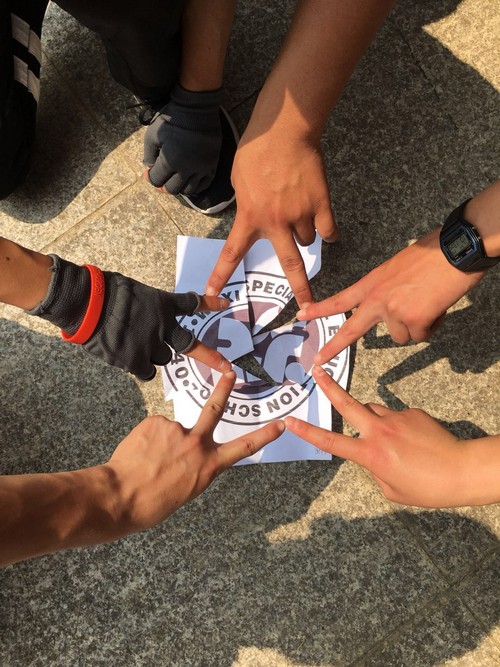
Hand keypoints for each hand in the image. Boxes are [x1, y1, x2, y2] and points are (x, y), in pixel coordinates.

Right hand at [29, 255, 231, 379]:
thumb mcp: (132, 290)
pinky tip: (129, 360)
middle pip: (187, 346)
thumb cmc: (103, 292)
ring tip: (132, 345)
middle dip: (206, 355)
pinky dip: (141, 369)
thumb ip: (142, 305)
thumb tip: (136, 312)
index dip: (209, 303)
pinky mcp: (135, 360)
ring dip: (153, 355)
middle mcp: (162, 326)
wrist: (87, 305)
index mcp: (163, 304)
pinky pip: (147, 372)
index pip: (191, 304)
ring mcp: (150, 345)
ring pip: (162, 359)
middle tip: (224, 365)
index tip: (224, 304)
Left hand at [106, 371, 284, 531]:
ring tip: (146, 460)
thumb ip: (194, 466)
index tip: (280, 424)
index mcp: (208, 466)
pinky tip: (139, 453)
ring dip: (160, 442)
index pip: (244, 448)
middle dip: (224, 389)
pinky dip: (146, 439)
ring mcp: (176, 429)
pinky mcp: (156, 421)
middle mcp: (197, 443)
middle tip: (231, 373)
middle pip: (214, 409)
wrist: (122, 496)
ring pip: (170, 430)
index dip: (264, 435)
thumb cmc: (153, 502)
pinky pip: (153, 428)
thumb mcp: (186, 488)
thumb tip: (186, 453)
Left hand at [143, 85, 221, 194]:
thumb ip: (148, 154)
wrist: (197, 108)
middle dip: (163, 185)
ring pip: (188, 190)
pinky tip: (188, 180)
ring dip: (179, 187)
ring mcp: (201, 168)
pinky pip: (204, 185)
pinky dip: (195, 187)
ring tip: (175, 179)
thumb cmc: (172, 119)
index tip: (148, 172)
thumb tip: (149, 169)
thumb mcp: (152, 134)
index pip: (157, 180)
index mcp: (170, 160)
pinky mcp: (212, 165)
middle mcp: (187, 168)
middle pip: (172, 189)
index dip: (150, 178)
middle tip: (161, 177)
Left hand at [206, 125, 337, 307]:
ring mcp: (301, 214)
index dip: (221, 277)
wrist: (284, 131)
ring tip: (300, 216)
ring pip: (308, 241)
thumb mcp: (239, 182)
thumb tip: (256, 218)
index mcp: (250, 217)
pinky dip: (328, 231)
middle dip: (301, 289)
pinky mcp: (321, 203)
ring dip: (304, 236)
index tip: (212, 295)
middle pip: (291, 265)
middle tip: (308, 306)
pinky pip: (329, 229)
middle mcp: (276, 222)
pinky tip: (325, 225)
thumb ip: (247, 206)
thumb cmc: (256, 152)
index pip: (232, 254)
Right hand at [285, 366, 468, 507]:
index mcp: (370, 455)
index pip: (331, 441)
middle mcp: (379, 431)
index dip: (308, 432)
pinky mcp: (412, 412)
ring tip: (391, 440)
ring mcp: (396, 418)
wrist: (461, 470)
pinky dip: (399, 425)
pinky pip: (397, 415)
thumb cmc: (426, 488)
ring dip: (372, 418)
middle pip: (347, 403)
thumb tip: (372, 452)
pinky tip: (415, 441)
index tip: (291, 421)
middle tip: (317, 371)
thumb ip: (374, 468)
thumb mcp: (391, 489)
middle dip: (329, 386)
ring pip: (373, 410)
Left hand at [297, 229, 483, 362]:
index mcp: (372, 283)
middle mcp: (378, 299)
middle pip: (351, 330)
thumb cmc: (433, 253)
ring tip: (429, 303)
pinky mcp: (413, 320)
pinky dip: (432, 325)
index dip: (320, 308)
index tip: (301, 314)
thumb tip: (396, 310)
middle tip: (317, 360)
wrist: (455, 250)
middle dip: (333, 347)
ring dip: (417, 325)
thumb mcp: (398, 268)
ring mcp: (394, 311)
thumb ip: (390, 290)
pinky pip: (422, 335)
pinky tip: (438, 307)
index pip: (341, 299)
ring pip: (402, 336)